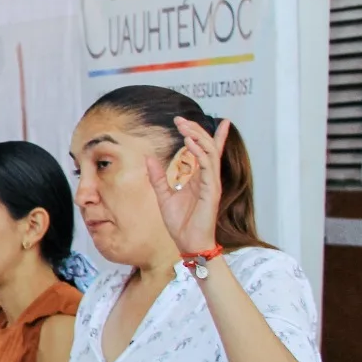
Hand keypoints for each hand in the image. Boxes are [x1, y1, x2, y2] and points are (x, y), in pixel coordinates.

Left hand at [148, 116, 228, 253]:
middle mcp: (207, 177)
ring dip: (197, 137)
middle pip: (206, 146)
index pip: (203, 150)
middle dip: (194, 131)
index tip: (187, 120)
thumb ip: (158, 177)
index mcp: (198, 177)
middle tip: (180, 119)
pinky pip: (208, 167)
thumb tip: (149, 158)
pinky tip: (190, 144)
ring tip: (184, 127)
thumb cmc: (180, 222)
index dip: (200, 134)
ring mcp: (211, 182)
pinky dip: (200, 154)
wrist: (188, 242)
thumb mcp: (163, 196)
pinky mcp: (212, 190)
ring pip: (209, 152)